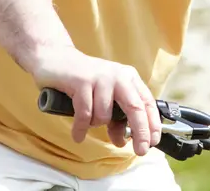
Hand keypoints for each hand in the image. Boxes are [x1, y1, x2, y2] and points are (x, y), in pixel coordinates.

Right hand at [29, 45, 160, 155]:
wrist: (56, 58)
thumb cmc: (84, 81)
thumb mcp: (105, 98)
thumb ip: (116, 117)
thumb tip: (123, 140)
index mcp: (129, 78)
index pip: (147, 102)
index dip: (153, 123)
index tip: (153, 141)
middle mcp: (118, 76)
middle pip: (135, 107)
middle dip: (140, 131)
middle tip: (141, 150)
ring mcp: (101, 78)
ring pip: (105, 115)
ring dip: (96, 124)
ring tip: (87, 119)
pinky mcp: (82, 81)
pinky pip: (85, 114)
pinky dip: (81, 128)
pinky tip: (78, 134)